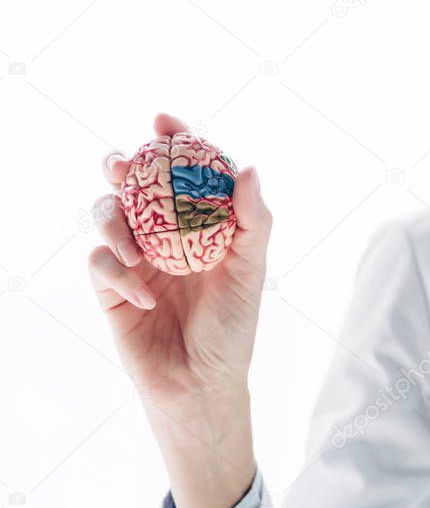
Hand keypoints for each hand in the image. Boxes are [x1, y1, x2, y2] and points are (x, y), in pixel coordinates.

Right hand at [88, 113, 272, 412]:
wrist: (202, 385)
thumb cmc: (232, 330)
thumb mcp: (250, 273)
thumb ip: (252, 222)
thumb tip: (248, 168)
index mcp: (198, 224)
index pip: (182, 170)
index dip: (171, 139)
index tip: (163, 122)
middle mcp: (163, 235)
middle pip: (132, 183)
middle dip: (121, 165)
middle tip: (122, 166)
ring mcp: (135, 259)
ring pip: (106, 214)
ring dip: (112, 221)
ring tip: (134, 249)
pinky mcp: (111, 289)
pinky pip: (100, 263)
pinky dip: (118, 274)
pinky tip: (144, 298)